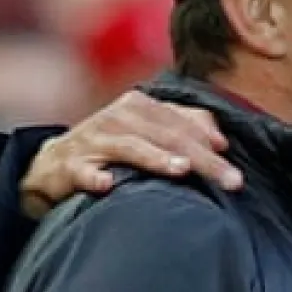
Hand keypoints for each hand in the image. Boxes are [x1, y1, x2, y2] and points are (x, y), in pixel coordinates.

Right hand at [19, 91, 243, 217]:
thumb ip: (186, 127)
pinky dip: (94, 177)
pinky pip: (83, 171)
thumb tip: (221, 139)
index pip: (184, 125)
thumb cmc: (114, 147)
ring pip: (131, 147)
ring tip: (181, 170)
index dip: (212, 146)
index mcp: (141, 106)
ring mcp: (94, 140)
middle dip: (203, 159)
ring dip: (155, 158)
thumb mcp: (149, 132)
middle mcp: (119, 117)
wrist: (54, 164)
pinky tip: (107, 185)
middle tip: (231, 181)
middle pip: (168, 137)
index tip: (237, 172)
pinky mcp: (70, 165)